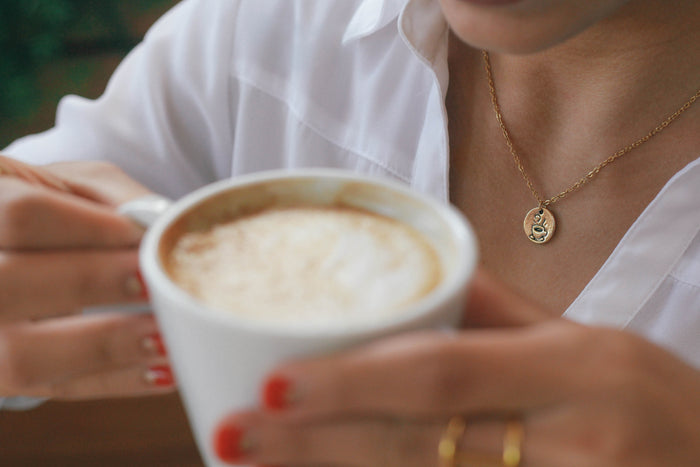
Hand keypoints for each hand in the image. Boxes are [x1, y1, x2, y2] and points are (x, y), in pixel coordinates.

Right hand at [0, 156, 174, 399]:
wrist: (22, 250)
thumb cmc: (59, 208)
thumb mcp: (79, 185)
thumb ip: (114, 199)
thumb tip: (158, 230)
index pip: (21, 215)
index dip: (87, 227)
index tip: (144, 236)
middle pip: (9, 284)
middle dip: (90, 282)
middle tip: (153, 281)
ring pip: (23, 354)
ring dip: (105, 345)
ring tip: (166, 336)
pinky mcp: (6, 376)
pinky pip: (57, 388)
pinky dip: (115, 380)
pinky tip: (163, 370)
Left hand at [213, 271, 699, 465]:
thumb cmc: (653, 402)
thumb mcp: (587, 343)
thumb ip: (497, 314)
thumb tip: (416, 280)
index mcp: (579, 369)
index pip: (442, 374)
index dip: (349, 382)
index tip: (271, 384)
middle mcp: (576, 441)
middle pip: (416, 446)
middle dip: (314, 445)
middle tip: (234, 434)